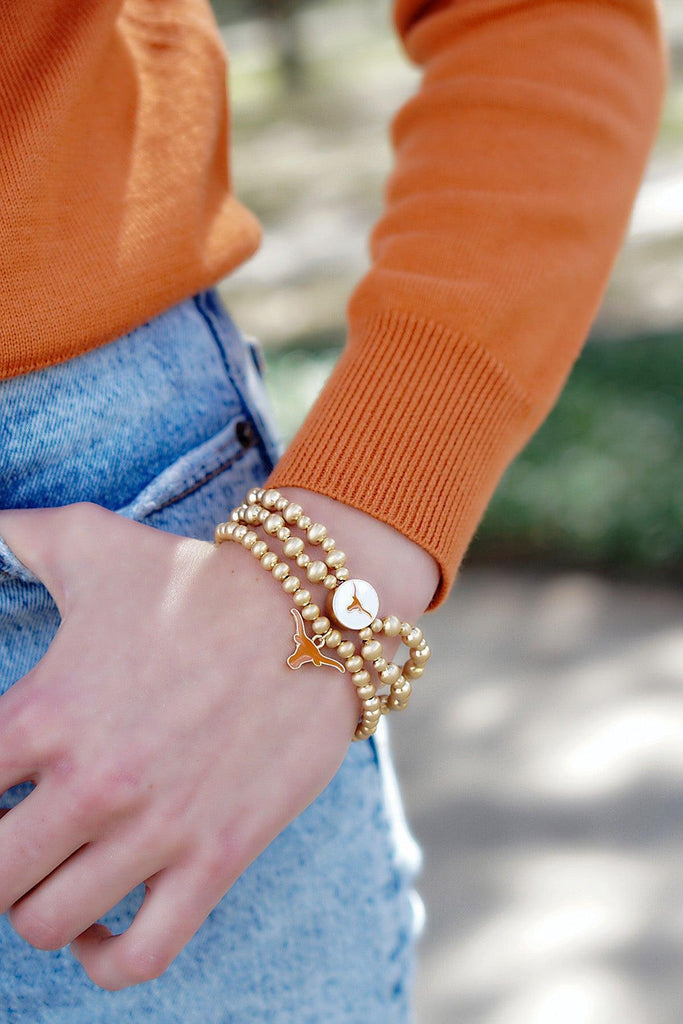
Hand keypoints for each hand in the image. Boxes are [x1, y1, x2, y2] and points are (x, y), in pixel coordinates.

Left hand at [0, 493, 437, 989]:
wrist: (313, 609)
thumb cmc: (196, 578)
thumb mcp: (93, 541)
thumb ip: (15, 529)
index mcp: (46, 711)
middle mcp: (93, 781)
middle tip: (15, 833)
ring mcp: (157, 829)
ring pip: (46, 924)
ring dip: (38, 904)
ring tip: (56, 869)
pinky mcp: (216, 858)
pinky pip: (140, 957)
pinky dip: (104, 959)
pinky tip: (99, 924)